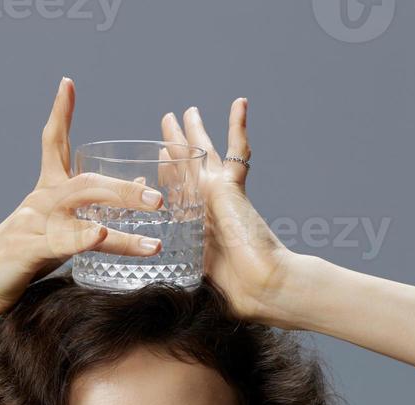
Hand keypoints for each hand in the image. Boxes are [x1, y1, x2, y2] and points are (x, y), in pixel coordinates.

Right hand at [0, 77, 167, 319]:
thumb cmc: (21, 258)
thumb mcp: (59, 228)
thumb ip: (92, 208)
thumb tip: (135, 184)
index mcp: (44, 192)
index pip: (51, 143)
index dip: (59, 113)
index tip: (67, 84)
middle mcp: (39, 201)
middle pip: (86, 182)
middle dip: (124, 188)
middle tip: (159, 198)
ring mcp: (32, 224)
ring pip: (81, 209)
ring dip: (119, 210)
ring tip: (152, 219)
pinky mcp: (27, 251)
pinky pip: (60, 241)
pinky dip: (82, 237)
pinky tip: (101, 233)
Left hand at [160, 100, 294, 322]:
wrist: (263, 286)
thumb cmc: (236, 293)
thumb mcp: (193, 278)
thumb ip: (178, 272)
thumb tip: (152, 285)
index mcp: (200, 226)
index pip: (179, 194)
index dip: (166, 177)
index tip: (151, 162)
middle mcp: (209, 206)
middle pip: (188, 168)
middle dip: (176, 146)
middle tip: (168, 122)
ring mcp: (220, 194)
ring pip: (203, 154)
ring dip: (194, 131)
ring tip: (186, 111)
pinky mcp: (230, 187)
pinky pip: (236, 151)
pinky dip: (238, 126)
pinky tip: (240, 102)